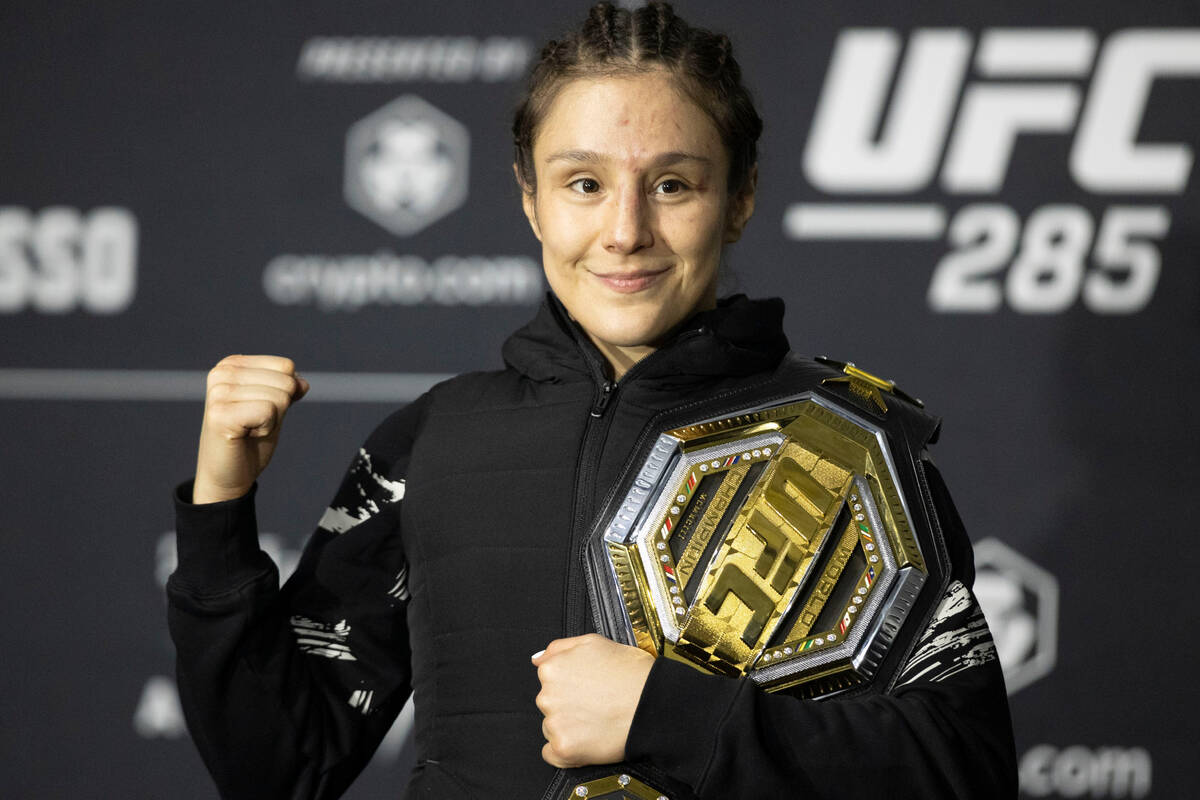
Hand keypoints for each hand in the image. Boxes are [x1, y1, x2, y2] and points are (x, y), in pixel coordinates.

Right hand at [192, 354, 308, 503]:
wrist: (228, 475)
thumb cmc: (250, 440)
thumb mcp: (275, 407)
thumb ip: (288, 389)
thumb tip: (303, 383)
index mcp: (232, 364)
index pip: (285, 366)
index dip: (285, 394)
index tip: (261, 411)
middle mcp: (222, 373)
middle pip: (285, 381)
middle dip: (279, 409)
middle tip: (254, 424)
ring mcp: (219, 393)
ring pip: (279, 397)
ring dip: (271, 421)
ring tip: (249, 430)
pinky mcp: (220, 414)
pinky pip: (268, 411)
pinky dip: (266, 429)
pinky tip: (246, 436)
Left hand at [532, 633, 654, 767]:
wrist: (654, 704)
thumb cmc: (631, 673)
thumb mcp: (594, 642)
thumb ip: (560, 647)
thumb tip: (537, 659)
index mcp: (552, 669)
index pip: (549, 679)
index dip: (572, 684)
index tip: (589, 688)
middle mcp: (547, 696)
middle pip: (549, 704)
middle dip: (569, 706)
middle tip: (598, 704)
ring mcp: (555, 723)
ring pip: (551, 728)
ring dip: (569, 728)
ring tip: (598, 722)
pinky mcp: (564, 748)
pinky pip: (552, 754)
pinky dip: (567, 752)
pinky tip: (587, 741)